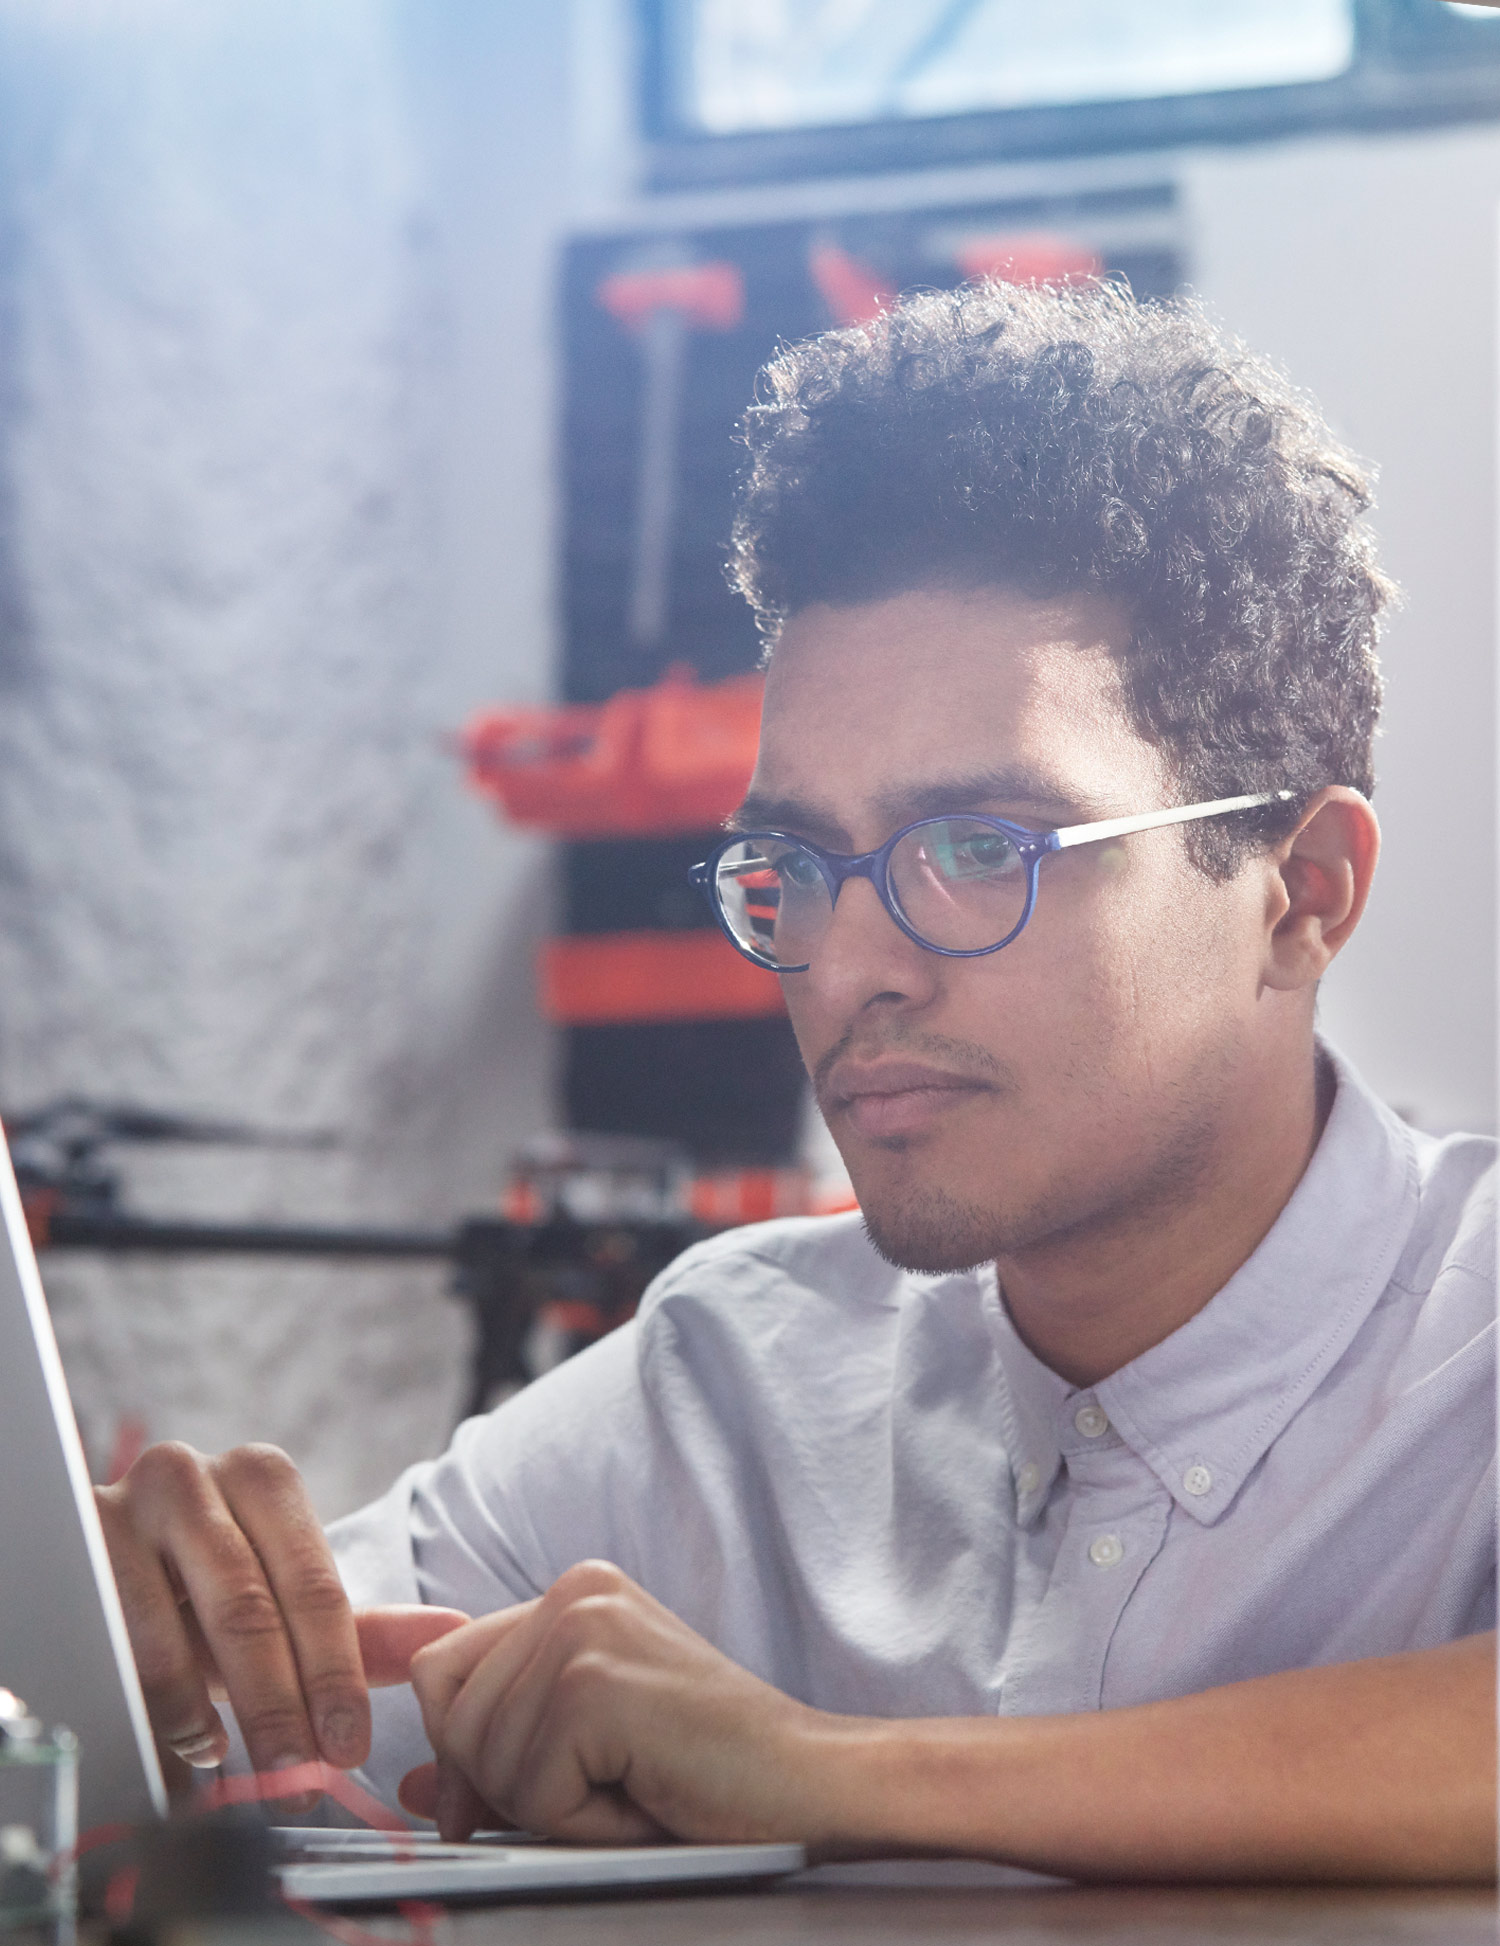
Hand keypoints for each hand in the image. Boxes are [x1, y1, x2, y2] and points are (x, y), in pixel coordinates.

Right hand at [97, 1441, 466, 1790]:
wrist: (116, 1567)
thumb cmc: (211, 1589)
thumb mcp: (285, 1605)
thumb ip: (365, 1627)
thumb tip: (456, 1632)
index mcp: (263, 1477)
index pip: (313, 1586)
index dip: (334, 1674)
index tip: (348, 1745)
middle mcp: (193, 1475)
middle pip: (247, 1610)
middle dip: (278, 1706)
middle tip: (300, 1776)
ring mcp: (125, 1507)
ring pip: (174, 1636)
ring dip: (210, 1717)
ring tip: (233, 1762)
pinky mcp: (73, 1550)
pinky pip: (114, 1653)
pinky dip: (157, 1714)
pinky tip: (186, 1744)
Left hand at [401, 1561, 837, 1846]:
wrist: (809, 1783)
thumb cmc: (708, 1774)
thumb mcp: (586, 1751)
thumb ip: (499, 1752)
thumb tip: (412, 1784)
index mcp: (573, 1593)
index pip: (444, 1667)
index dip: (465, 1749)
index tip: (521, 1792)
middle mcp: (573, 1592)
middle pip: (451, 1714)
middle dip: (507, 1785)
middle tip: (604, 1788)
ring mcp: (583, 1629)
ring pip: (482, 1757)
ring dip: (550, 1807)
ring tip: (630, 1786)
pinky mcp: (595, 1683)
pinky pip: (527, 1789)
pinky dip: (579, 1822)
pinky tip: (643, 1796)